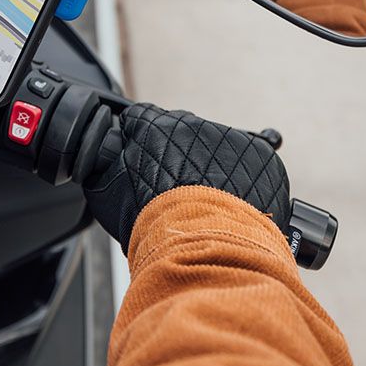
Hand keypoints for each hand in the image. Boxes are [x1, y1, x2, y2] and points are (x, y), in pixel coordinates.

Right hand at [83, 103, 290, 251]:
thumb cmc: (155, 225)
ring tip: (207, 200)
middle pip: (181, 130)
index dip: (140, 140)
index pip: (140, 117)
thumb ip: (106, 163)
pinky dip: (243, 176)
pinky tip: (233, 200)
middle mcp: (192, 124)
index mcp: (153, 127)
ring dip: (211, 164)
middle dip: (177, 152)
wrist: (204, 249)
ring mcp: (229, 137)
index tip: (144, 159)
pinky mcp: (261, 155)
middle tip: (176, 187)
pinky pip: (249, 159)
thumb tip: (104, 155)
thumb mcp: (107, 192)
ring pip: (216, 144)